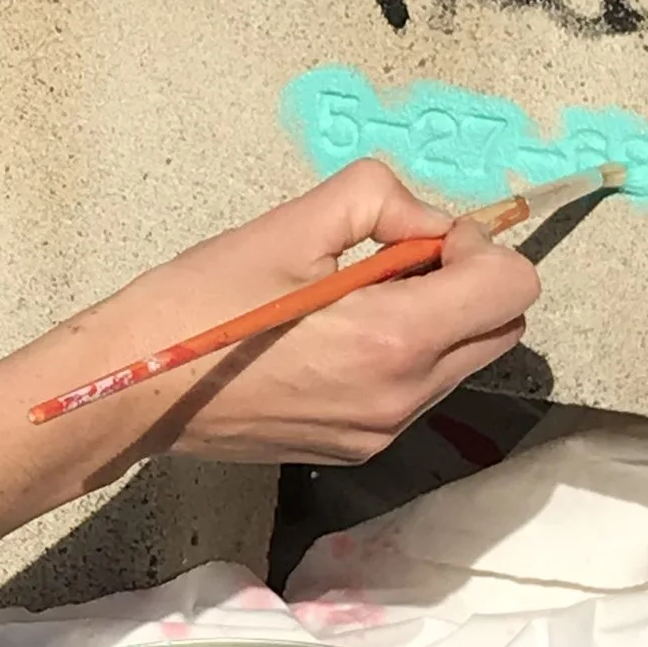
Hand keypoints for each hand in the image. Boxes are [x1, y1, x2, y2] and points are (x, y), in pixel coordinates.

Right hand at [66, 165, 537, 468]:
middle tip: (389, 261)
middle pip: (501, 329)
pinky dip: (402, 355)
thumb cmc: (201, 302)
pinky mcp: (355, 448)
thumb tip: (426, 222)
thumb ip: (379, 198)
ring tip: (352, 300)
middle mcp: (402, 397)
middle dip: (465, 283)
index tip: (413, 237)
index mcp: (395, 338)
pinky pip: (417, 392)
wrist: (134, 390)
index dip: (476, 246)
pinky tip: (332, 337)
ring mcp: (381, 431)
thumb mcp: (291, 224)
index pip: (512, 287)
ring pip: (462, 362)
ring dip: (435, 320)